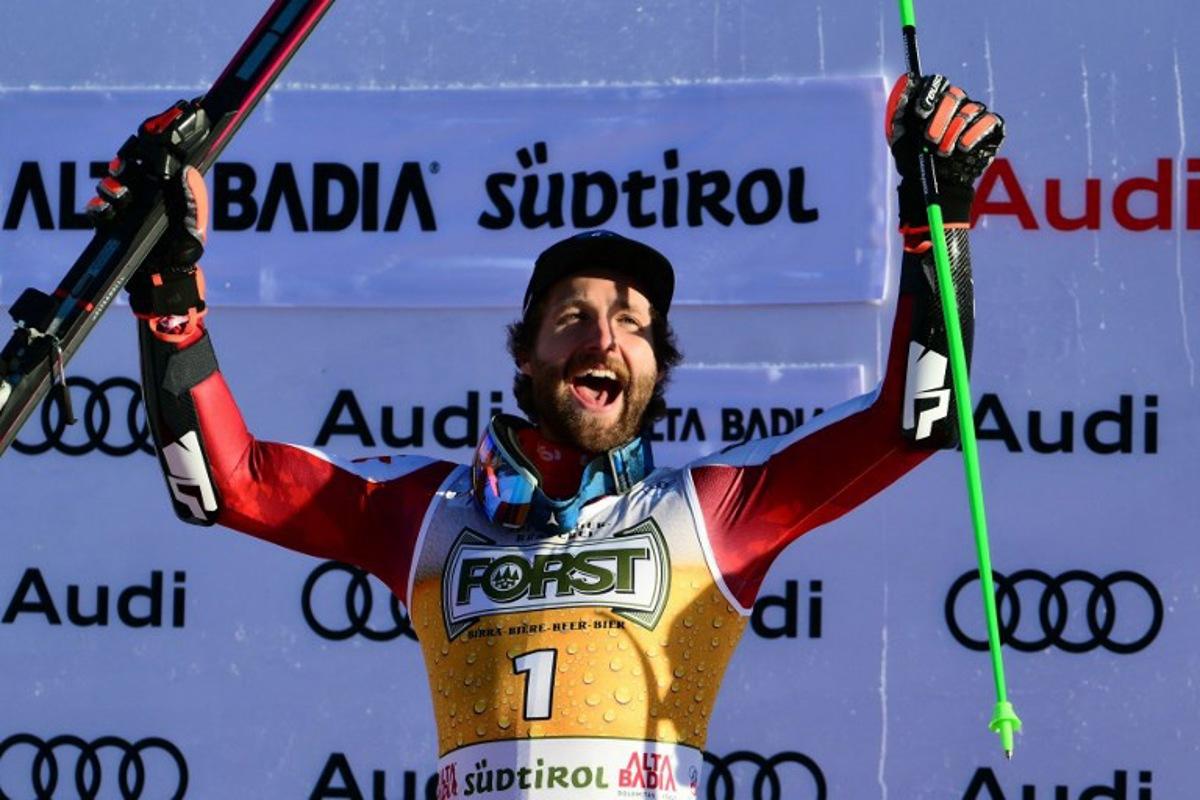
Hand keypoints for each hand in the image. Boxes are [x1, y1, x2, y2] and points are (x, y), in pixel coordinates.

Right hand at [85, 102, 210, 339]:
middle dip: (128, 157)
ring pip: (115, 181)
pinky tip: (105, 211)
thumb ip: (192, 201)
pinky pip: (101, 207)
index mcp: (175, 188)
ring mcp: (132, 205)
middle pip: (134, 161)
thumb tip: (189, 171)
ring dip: (112, 183)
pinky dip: (99, 207)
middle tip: (126, 164)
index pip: (165, 154)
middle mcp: (152, 192)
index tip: (164, 120)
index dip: (163, 134)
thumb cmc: (186, 254)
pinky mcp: (116, 221)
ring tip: (116, 191)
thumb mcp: (194, 228)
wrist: (166, 283)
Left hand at [885, 74, 1003, 224]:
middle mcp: (957, 103)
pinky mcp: (992, 127)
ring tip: (942, 152)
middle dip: (940, 118)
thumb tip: (907, 82)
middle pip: (954, 94)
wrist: (932, 184)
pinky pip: (989, 121)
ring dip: (953, 132)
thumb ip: (901, 110)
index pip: (937, 82)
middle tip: (929, 139)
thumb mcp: (900, 137)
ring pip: (970, 110)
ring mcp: (975, 114)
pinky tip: (962, 148)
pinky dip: (974, 134)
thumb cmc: (915, 158)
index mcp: (935, 100)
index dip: (930, 93)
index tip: (921, 112)